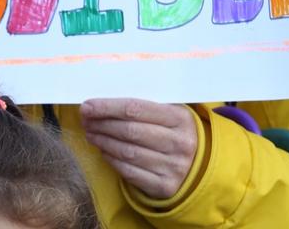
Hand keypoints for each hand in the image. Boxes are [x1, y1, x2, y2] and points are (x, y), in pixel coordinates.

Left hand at [80, 97, 197, 199]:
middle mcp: (178, 142)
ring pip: (128, 152)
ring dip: (103, 142)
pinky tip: (104, 152)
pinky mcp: (164, 186)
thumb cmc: (179, 133)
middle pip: (129, 131)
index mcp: (180, 118)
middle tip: (85, 120)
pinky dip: (113, 161)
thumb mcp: (173, 114)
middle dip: (102, 124)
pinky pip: (130, 172)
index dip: (107, 107)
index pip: (135, 109)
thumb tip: (106, 102)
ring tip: (91, 134)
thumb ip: (147, 107)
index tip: (87, 106)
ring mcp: (173, 166)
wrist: (203, 167)